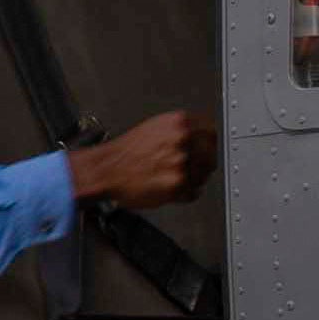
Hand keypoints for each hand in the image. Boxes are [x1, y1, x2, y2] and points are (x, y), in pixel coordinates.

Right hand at [71, 108, 203, 208]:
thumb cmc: (126, 151)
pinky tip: (169, 189)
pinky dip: (184, 195)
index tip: (208, 152)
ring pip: (203, 177)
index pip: (211, 133)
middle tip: (189, 171)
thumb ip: (181, 131)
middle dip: (202, 167)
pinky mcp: (177, 184)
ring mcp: (181, 162)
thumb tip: (199, 138)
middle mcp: (182, 140)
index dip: (209, 146)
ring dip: (192, 182)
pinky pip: (193, 193)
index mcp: (179, 123)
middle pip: (210, 157)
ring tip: (172, 179)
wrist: (107, 169)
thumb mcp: (156, 127)